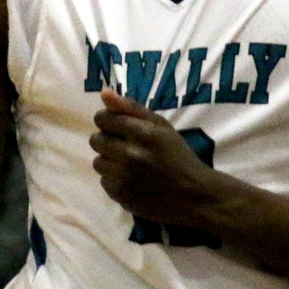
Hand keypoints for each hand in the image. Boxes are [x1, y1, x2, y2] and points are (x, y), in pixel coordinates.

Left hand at [89, 89, 224, 228]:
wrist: (193, 195)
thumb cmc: (178, 156)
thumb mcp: (162, 126)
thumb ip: (132, 108)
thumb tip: (104, 93)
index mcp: (143, 133)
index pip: (103, 118)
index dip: (108, 121)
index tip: (118, 127)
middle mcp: (131, 155)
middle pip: (95, 140)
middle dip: (108, 140)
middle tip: (126, 147)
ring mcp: (124, 178)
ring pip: (97, 162)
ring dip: (110, 161)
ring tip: (129, 165)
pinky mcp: (121, 196)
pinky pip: (104, 182)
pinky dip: (115, 180)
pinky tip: (131, 180)